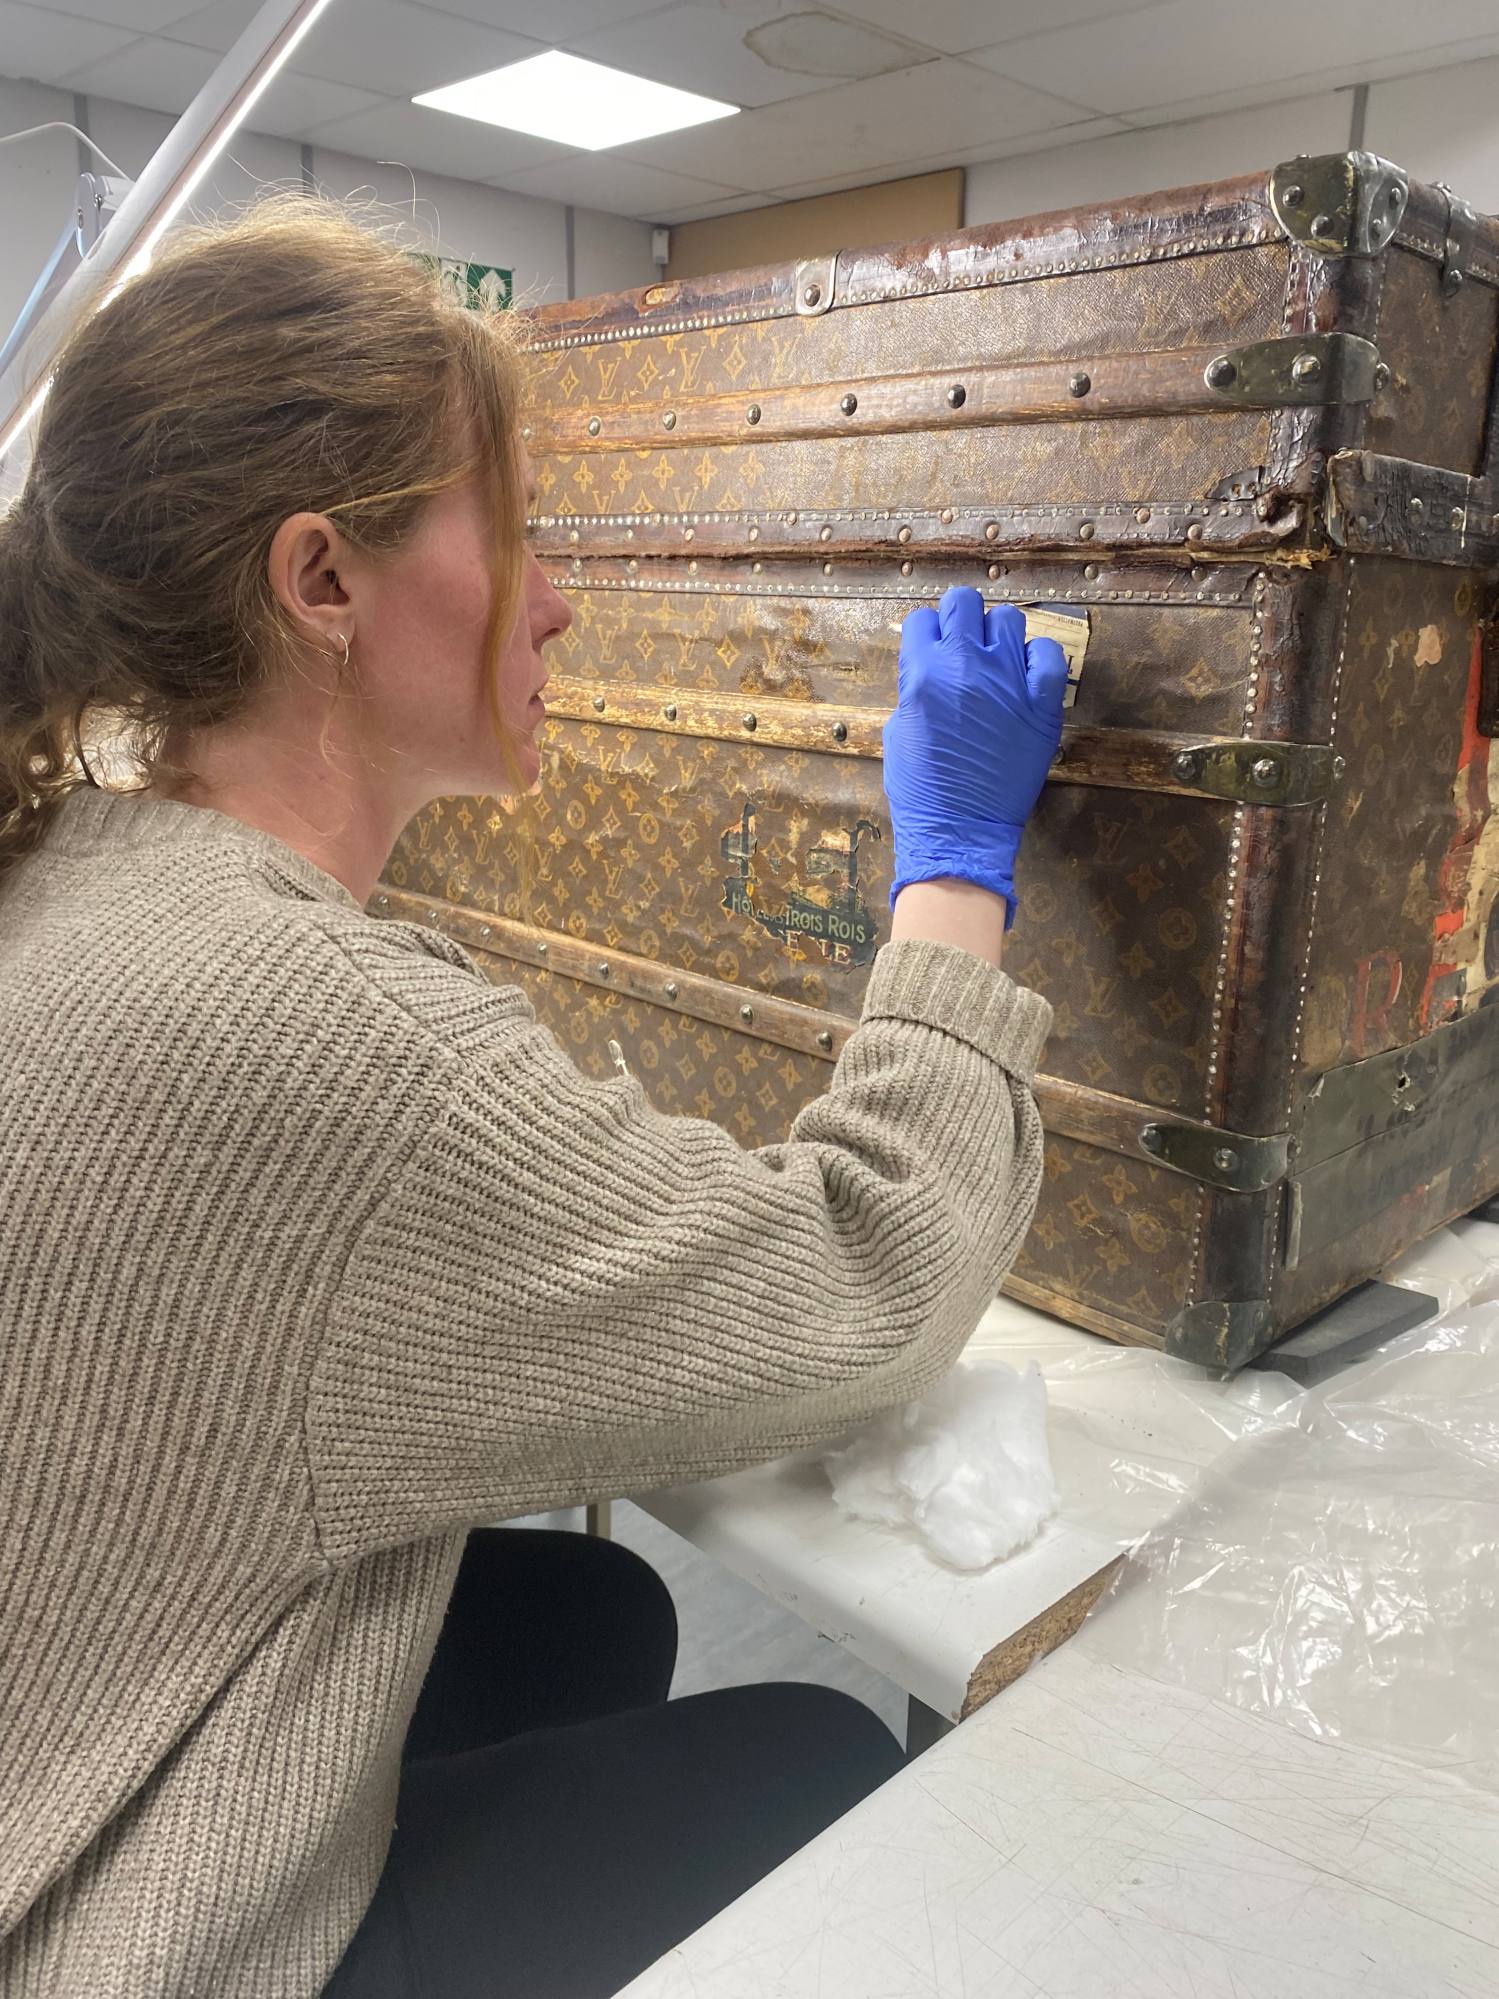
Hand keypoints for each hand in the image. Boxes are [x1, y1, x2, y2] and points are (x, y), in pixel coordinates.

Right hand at [882, 586, 1066, 924]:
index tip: (933, 648)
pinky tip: (1028, 677)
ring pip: (1009, 620)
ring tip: (997, 663)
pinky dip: (1039, 659)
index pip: (923, 619)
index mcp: (923, 673)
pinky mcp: (1042, 704)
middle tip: (964, 645)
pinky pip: (1050, 655)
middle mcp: (966, 666)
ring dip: (998, 637)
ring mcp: (1009, 681)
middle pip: (965, 603)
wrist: (961, 829)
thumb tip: (928, 670)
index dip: (927, 633)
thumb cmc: (921, 789)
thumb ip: (914, 691)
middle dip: (961, 619)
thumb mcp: (898, 731)